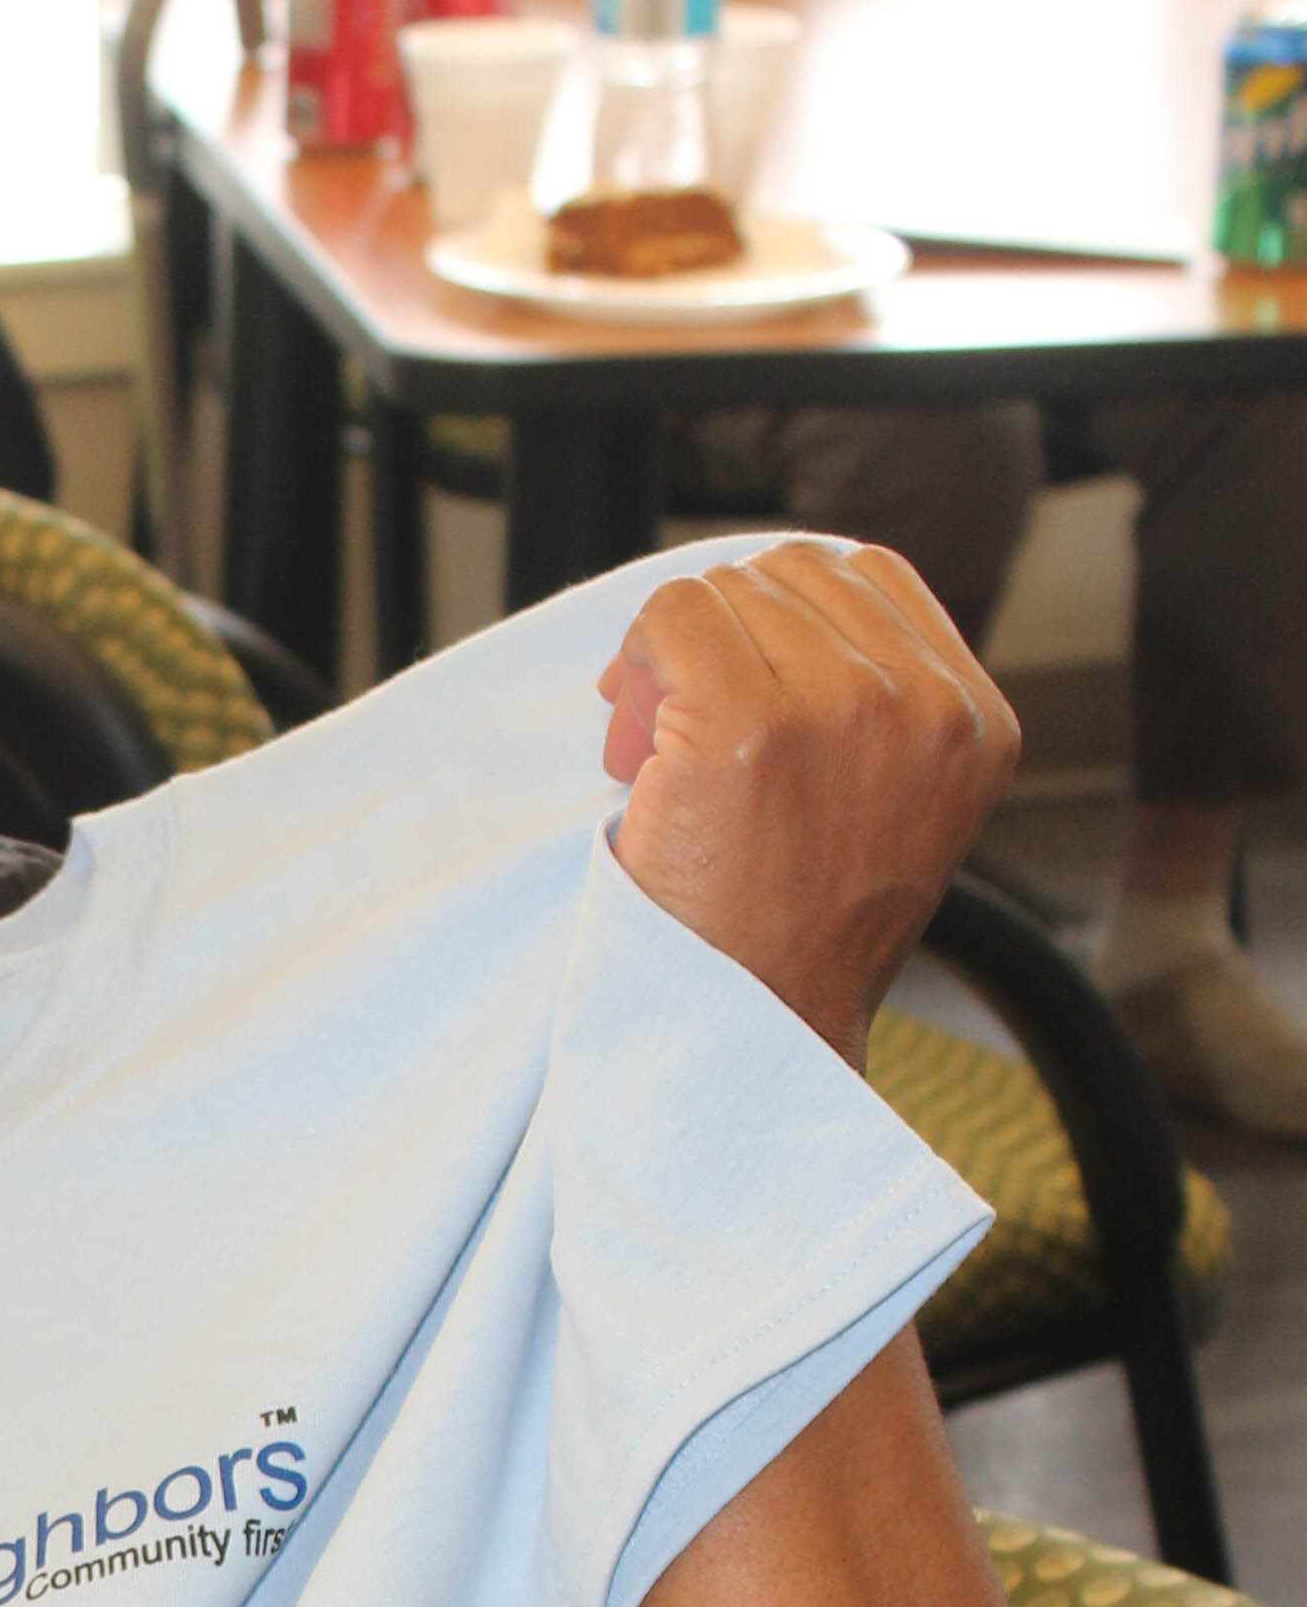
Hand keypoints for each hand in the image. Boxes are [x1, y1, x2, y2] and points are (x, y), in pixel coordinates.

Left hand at [596, 539, 1015, 1057]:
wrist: (755, 1033)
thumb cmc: (796, 935)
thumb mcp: (886, 808)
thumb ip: (871, 706)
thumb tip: (762, 603)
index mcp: (977, 721)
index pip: (868, 578)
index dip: (780, 620)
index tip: (733, 693)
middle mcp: (927, 705)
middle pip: (793, 573)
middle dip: (724, 635)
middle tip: (675, 732)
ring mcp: (843, 709)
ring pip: (729, 590)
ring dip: (672, 659)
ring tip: (654, 755)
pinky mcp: (748, 726)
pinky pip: (674, 615)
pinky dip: (635, 663)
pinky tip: (629, 746)